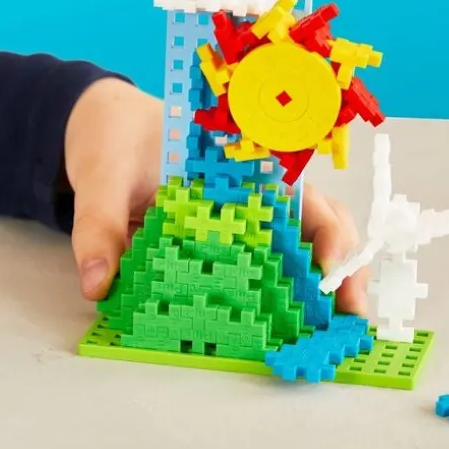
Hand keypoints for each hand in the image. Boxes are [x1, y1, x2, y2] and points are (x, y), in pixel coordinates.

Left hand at [64, 79, 369, 315]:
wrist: (102, 123)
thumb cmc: (115, 137)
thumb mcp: (101, 175)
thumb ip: (99, 226)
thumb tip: (98, 283)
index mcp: (233, 163)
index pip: (297, 194)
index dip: (324, 231)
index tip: (328, 269)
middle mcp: (251, 188)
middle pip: (319, 220)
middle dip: (343, 264)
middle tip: (350, 312)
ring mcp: (243, 214)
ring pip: (304, 242)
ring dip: (325, 281)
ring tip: (335, 325)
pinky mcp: (226, 237)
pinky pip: (265, 262)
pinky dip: (285, 291)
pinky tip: (293, 323)